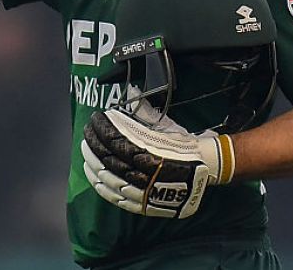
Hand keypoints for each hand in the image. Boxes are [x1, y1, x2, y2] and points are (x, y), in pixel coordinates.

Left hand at [81, 96, 234, 218]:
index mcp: (152, 153)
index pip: (117, 140)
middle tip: (87, 132)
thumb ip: (146, 113)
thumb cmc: (185, 146)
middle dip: (95, 144)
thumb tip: (132, 90)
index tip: (95, 119)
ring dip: (94, 164)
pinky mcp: (143, 203)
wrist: (206, 170)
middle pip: (110, 159)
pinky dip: (102, 187)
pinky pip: (117, 198)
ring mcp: (143, 191)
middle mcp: (146, 174)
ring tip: (86, 151)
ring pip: (110, 178)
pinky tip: (94, 177)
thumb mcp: (167, 126)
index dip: (103, 129)